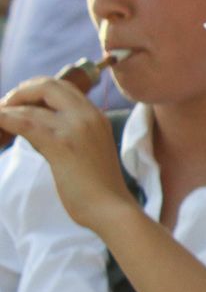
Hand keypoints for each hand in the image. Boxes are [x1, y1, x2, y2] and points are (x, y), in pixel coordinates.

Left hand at [0, 74, 133, 234]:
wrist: (110, 207)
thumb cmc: (97, 187)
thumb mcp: (87, 149)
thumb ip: (68, 133)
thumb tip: (34, 127)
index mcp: (95, 116)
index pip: (63, 87)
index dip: (37, 89)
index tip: (22, 103)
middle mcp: (88, 115)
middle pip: (48, 84)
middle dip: (21, 92)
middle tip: (6, 108)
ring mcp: (75, 127)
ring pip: (32, 104)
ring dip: (7, 108)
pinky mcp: (60, 143)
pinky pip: (24, 122)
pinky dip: (5, 119)